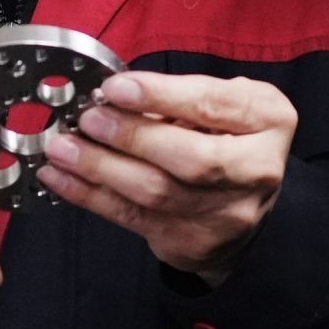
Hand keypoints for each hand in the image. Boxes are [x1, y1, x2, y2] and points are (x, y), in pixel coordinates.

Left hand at [41, 71, 296, 283]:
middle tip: (87, 119)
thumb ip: (180, 94)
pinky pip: (132, 217)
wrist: (244, 202)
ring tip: (62, 147)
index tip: (115, 88)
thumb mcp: (224, 100)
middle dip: (131, 137)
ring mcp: (226, 213)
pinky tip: (59, 178)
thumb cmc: (228, 135)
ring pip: (156, 192)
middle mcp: (257, 169)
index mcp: (269, 120)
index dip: (161, 96)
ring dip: (100, 168)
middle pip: (190, 158)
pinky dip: (89, 196)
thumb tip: (113, 93)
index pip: (213, 105)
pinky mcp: (191, 241)